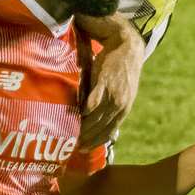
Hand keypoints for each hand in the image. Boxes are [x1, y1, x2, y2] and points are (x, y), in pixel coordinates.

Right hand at [76, 18, 143, 148]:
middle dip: (86, 138)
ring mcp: (113, 94)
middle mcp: (120, 105)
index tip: (82, 149)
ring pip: (96, 117)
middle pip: (100, 128)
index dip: (95, 142)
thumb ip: (106, 104)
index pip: (108, 132)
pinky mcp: (105, 82)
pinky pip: (94, 100)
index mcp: (123, 109)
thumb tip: (91, 116)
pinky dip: (86, 109)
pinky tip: (77, 115)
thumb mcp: (118, 91)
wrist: (126, 44)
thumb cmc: (118, 67)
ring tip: (68, 131)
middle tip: (70, 144)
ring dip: (83, 127)